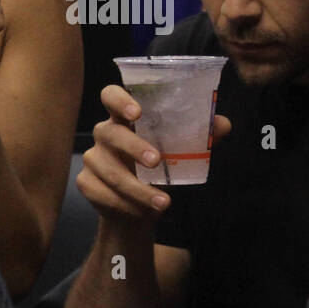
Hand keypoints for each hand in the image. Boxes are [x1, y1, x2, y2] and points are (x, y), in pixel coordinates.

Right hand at [77, 84, 230, 222]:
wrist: (139, 209)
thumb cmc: (159, 171)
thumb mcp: (180, 152)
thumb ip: (199, 137)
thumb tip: (222, 125)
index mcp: (124, 117)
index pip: (110, 95)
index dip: (119, 99)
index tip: (136, 112)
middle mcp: (105, 133)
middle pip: (110, 133)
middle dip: (133, 148)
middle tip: (157, 162)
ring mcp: (92, 158)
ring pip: (110, 171)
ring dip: (137, 189)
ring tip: (163, 202)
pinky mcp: (86, 183)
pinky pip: (102, 193)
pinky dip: (125, 205)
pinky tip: (142, 212)